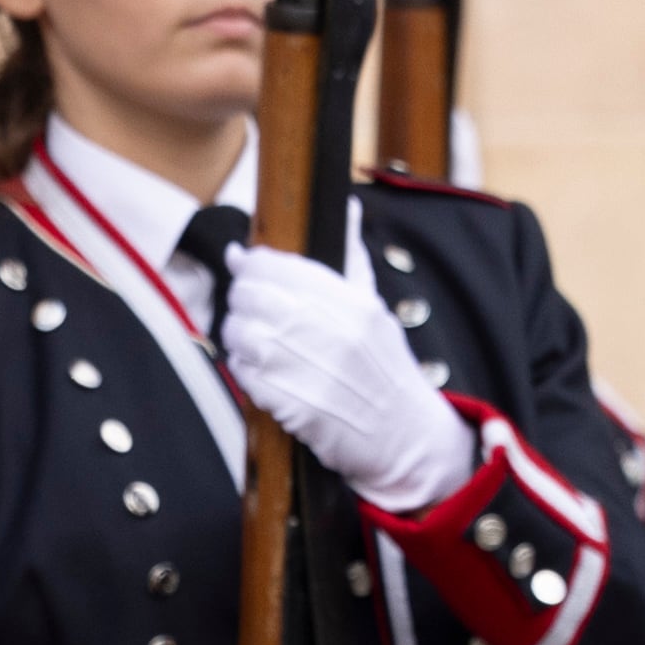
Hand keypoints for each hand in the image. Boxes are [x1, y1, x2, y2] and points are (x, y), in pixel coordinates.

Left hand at [223, 236, 474, 509]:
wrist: (406, 438)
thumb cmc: (386, 370)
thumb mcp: (377, 307)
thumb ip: (352, 259)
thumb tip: (349, 207)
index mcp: (352, 302)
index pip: (279, 265)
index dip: (251, 263)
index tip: (244, 266)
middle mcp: (331, 332)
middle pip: (252, 296)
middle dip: (242, 300)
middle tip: (248, 309)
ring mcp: (311, 370)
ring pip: (241, 333)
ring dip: (238, 336)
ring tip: (253, 342)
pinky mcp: (292, 405)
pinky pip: (244, 374)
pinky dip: (244, 370)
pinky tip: (259, 371)